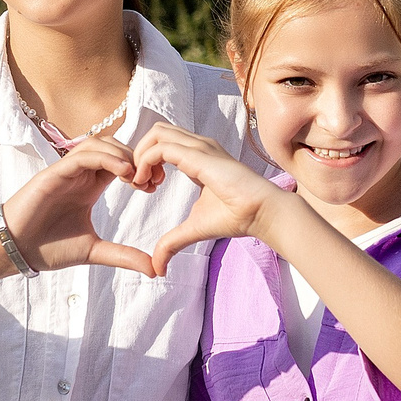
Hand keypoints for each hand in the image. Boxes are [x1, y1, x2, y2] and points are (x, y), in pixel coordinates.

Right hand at [0, 134, 156, 275]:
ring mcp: (66, 171)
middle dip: (137, 158)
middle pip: (114, 146)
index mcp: (90, 186)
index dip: (141, 168)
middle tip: (152, 179)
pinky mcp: (53, 173)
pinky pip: (82, 155)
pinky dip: (105, 157)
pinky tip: (122, 172)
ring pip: (98, 144)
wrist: (16, 251)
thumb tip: (155, 269)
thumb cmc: (49, 248)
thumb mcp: (94, 251)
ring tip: (136, 176)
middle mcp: (80, 174)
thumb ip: (123, 255)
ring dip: (122, 154)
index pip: (120, 162)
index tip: (155, 185)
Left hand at [130, 123, 289, 277]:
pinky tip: (149, 184)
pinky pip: (161, 148)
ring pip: (156, 133)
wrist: (262, 213)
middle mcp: (198, 146)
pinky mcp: (200, 155)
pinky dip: (146, 161)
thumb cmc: (236, 216)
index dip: (146, 161)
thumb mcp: (194, 229)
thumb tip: (157, 268)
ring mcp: (200, 146)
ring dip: (140, 156)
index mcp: (197, 156)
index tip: (144, 187)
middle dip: (138, 153)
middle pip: (156, 132)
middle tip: (138, 182)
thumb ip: (172, 242)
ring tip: (142, 183)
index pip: (163, 143)